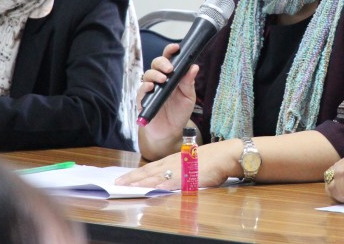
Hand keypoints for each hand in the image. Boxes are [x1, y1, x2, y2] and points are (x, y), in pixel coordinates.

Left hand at [116, 139, 241, 189]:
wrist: (225, 155)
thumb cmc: (211, 159)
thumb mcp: (190, 163)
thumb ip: (178, 170)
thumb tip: (167, 179)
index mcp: (173, 159)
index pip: (150, 167)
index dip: (136, 173)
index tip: (123, 178)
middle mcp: (173, 163)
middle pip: (149, 171)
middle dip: (132, 178)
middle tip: (118, 183)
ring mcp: (180, 169)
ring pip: (157, 176)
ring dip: (142, 182)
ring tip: (128, 186)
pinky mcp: (189, 176)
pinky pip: (173, 182)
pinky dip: (162, 185)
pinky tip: (153, 188)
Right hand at [137, 43, 198, 157]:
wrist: (170, 132)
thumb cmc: (179, 112)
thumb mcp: (188, 97)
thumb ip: (189, 82)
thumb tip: (194, 66)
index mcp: (172, 75)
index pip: (169, 59)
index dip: (171, 51)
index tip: (176, 47)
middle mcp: (159, 79)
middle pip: (156, 63)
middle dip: (162, 62)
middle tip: (170, 68)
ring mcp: (150, 89)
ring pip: (148, 74)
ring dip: (155, 74)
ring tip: (163, 79)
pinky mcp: (142, 100)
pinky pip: (141, 90)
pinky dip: (146, 87)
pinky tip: (152, 87)